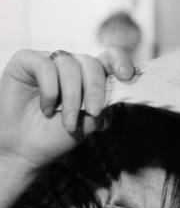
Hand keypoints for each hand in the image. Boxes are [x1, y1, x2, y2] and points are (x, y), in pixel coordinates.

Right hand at [0, 48, 134, 175]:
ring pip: (70, 65)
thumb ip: (105, 102)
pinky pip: (46, 66)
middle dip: (96, 89)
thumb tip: (121, 89)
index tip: (127, 76)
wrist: (24, 151)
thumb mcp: (88, 121)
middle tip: (94, 112)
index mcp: (89, 75)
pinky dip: (50, 90)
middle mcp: (71, 65)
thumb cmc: (56, 135)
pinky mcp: (26, 61)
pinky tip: (46, 108)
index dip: (120, 61)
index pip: (109, 57)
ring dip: (72, 96)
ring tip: (67, 121)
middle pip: (92, 63)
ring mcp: (49, 61)